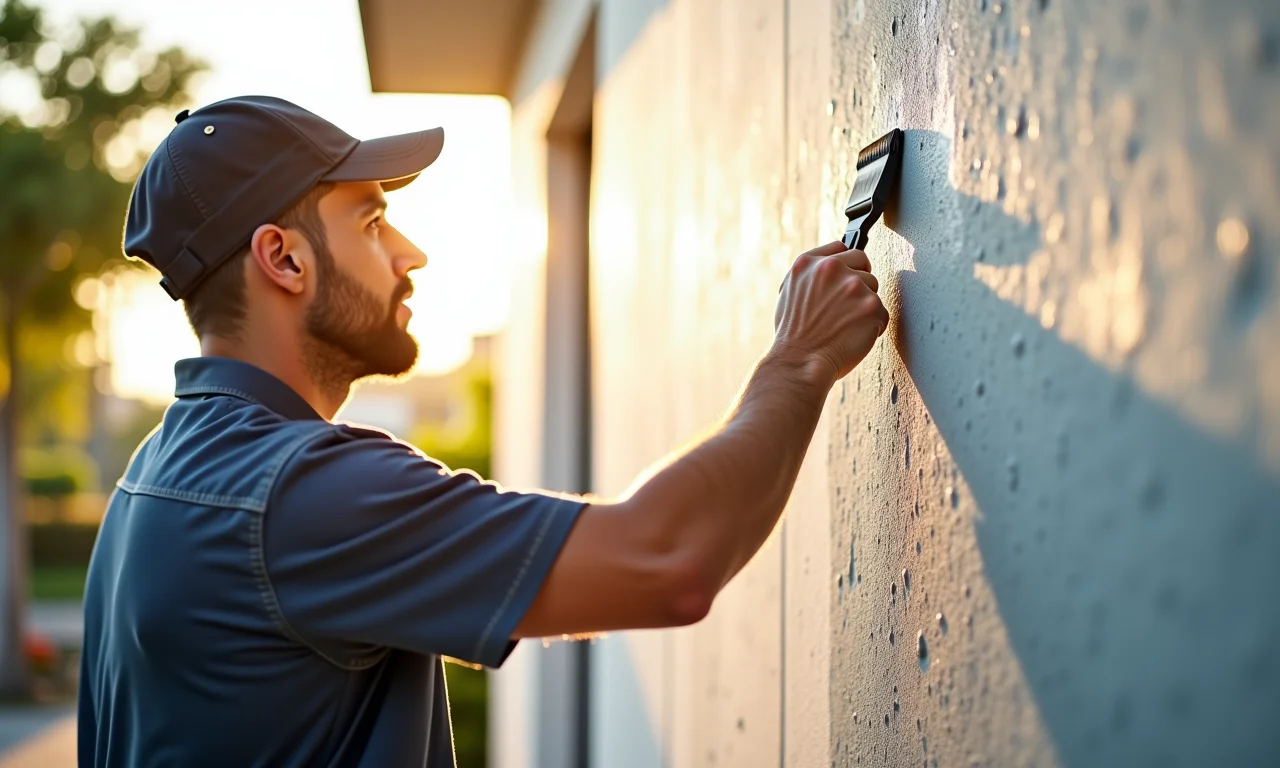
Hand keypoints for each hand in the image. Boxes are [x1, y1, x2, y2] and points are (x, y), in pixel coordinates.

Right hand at [772, 240, 888, 383]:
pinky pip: (881, 313)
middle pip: (862, 262)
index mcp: (807, 263)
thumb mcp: (789, 292)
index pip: (841, 247)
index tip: (845, 277)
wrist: (799, 362)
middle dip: (859, 280)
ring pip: (873, 287)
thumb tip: (830, 266)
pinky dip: (872, 326)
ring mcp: (853, 286)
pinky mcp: (872, 306)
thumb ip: (811, 275)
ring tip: (844, 324)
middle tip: (846, 305)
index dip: (845, 264)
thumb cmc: (793, 335)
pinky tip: (852, 336)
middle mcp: (831, 268)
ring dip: (864, 304)